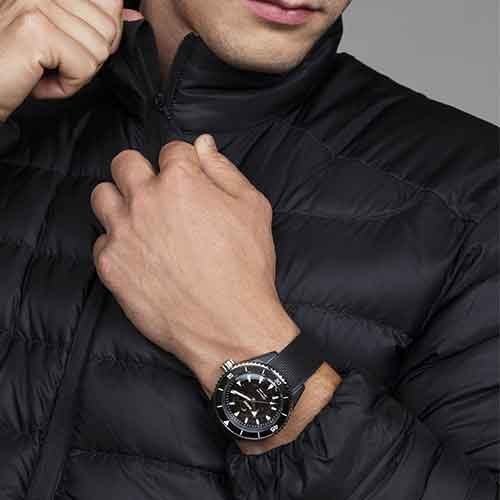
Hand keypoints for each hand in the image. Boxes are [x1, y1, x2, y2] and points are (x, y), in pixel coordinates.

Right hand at [0, 0, 142, 121]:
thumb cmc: (16, 68)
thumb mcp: (61, 41)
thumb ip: (96, 24)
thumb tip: (135, 17)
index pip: (111, 2)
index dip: (103, 35)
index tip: (72, 47)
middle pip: (110, 29)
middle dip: (88, 57)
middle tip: (53, 62)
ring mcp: (38, 3)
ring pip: (99, 51)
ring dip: (76, 73)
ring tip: (42, 70)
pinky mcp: (36, 30)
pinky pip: (85, 67)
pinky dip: (67, 85)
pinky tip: (39, 81)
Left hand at [90, 134, 299, 393]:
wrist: (229, 324)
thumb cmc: (247, 266)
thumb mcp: (253, 208)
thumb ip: (223, 169)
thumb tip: (202, 143)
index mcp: (181, 181)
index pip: (170, 149)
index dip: (183, 164)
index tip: (189, 180)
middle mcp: (145, 200)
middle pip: (124, 162)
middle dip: (141, 171)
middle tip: (158, 194)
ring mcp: (123, 232)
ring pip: (102, 196)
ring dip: (120, 201)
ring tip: (140, 221)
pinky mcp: (110, 265)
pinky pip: (101, 241)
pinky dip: (117, 244)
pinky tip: (140, 258)